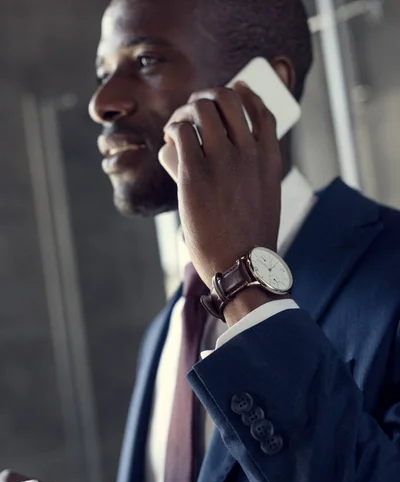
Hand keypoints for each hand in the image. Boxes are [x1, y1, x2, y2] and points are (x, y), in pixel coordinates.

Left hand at [161, 82, 281, 287]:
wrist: (242, 265)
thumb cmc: (251, 238)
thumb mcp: (266, 197)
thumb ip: (256, 172)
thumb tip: (239, 160)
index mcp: (269, 158)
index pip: (260, 109)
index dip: (242, 95)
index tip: (229, 94)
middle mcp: (248, 152)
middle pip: (227, 98)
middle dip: (207, 97)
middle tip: (194, 113)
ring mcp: (222, 161)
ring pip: (201, 108)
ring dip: (185, 112)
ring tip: (176, 127)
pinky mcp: (194, 174)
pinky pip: (180, 132)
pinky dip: (172, 130)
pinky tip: (170, 139)